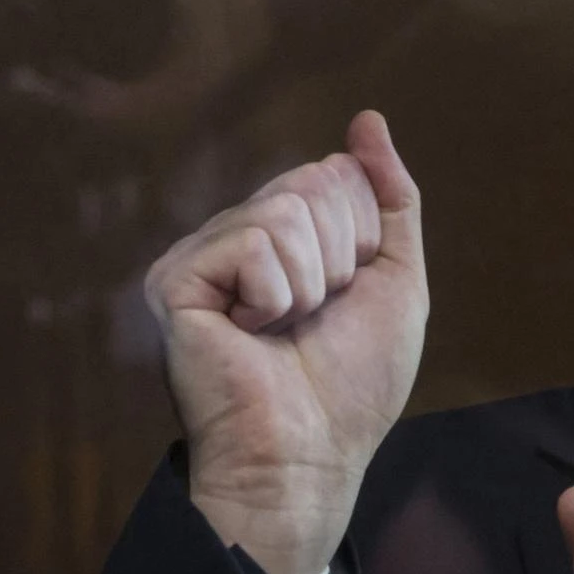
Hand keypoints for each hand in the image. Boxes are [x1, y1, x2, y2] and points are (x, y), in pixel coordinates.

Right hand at [144, 110, 427, 573]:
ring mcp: (203, 254)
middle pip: (315, 181)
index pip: (339, 174)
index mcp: (288, 234)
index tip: (346, 298)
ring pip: (285, 210)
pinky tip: (252, 333)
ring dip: (311, 281)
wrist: (311, 454)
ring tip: (285, 329)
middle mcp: (240, 235)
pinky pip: (252, 241)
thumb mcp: (397, 278)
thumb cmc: (353, 383)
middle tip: (315, 318)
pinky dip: (275, 295)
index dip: (365, 239)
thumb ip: (392, 196)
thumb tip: (367, 119)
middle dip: (341, 256)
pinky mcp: (175, 278)